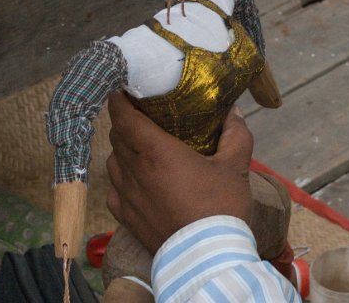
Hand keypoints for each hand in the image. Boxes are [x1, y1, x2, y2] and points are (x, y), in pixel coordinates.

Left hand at [106, 91, 253, 253]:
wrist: (206, 257)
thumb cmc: (220, 208)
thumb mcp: (235, 166)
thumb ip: (235, 134)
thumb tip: (234, 112)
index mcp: (156, 151)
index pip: (123, 116)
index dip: (119, 100)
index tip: (123, 90)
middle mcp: (134, 170)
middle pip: (117, 136)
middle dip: (125, 121)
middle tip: (141, 115)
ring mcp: (126, 195)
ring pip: (113, 161)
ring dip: (122, 149)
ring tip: (139, 148)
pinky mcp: (125, 217)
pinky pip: (114, 188)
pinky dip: (122, 178)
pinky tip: (137, 180)